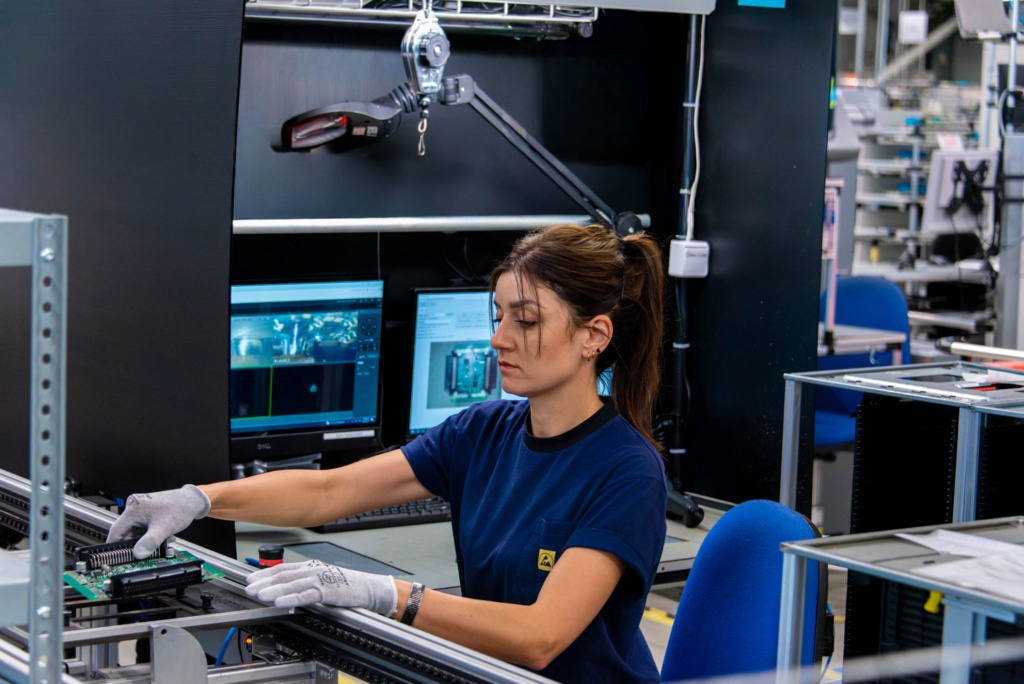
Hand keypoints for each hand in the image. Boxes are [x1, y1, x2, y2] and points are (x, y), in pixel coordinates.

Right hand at [106, 485, 210, 558]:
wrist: (193, 500)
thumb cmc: (180, 507)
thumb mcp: (164, 528)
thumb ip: (150, 542)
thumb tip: (137, 554)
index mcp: (133, 508)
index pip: (116, 531)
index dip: (114, 547)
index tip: (116, 558)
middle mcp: (134, 507)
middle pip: (126, 533)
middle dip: (137, 543)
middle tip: (148, 550)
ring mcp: (140, 509)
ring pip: (136, 532)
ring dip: (146, 540)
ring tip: (162, 540)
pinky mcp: (146, 512)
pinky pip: (143, 528)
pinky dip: (150, 534)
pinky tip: (163, 536)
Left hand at [245, 560, 396, 615]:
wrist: (367, 587)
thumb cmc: (345, 585)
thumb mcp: (321, 579)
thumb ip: (304, 582)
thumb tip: (284, 588)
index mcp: (310, 567)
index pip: (282, 569)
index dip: (264, 574)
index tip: (250, 579)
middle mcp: (312, 570)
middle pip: (283, 575)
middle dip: (264, 582)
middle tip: (249, 587)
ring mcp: (319, 579)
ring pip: (291, 584)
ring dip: (273, 590)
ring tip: (260, 595)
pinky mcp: (327, 591)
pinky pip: (305, 595)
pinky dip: (291, 598)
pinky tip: (280, 602)